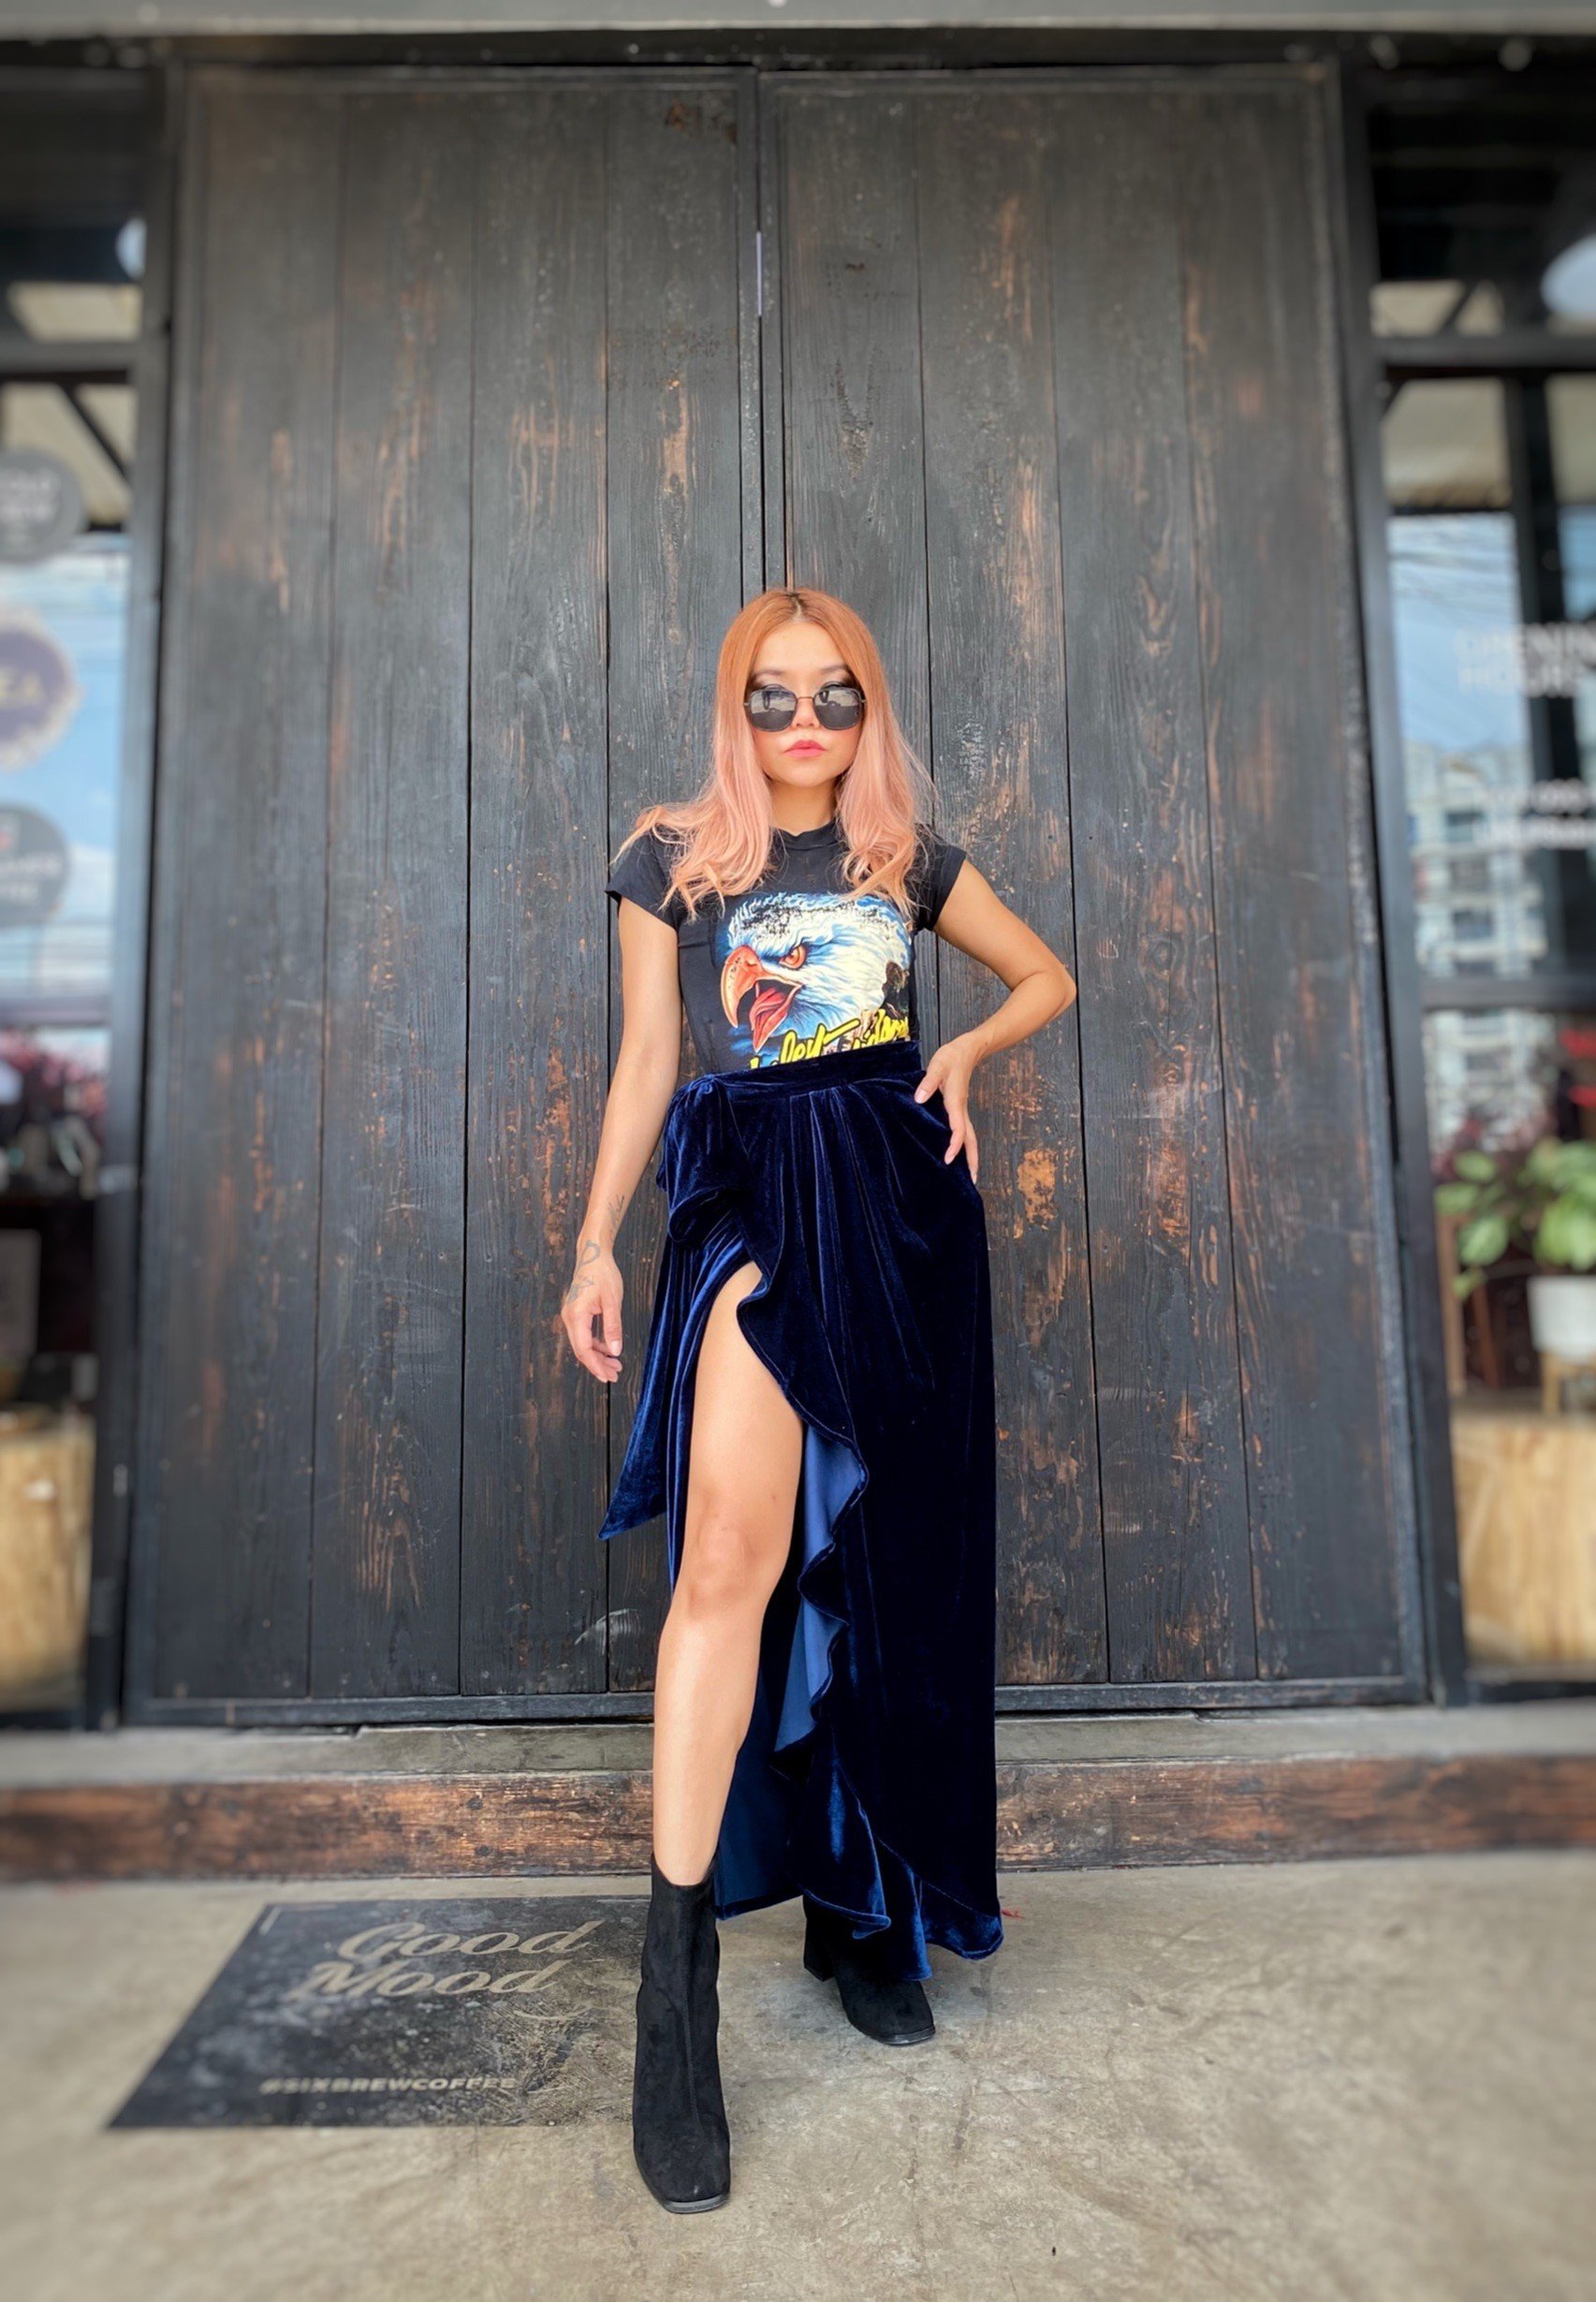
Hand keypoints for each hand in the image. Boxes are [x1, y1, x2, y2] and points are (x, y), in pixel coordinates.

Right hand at [560, 1236, 623, 1381]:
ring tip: (615, 1365)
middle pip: (581, 1350)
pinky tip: (608, 1349)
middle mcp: (569, 1318)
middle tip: (615, 1375)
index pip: (584, 1349)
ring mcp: (571, 1315)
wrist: (593, 1254)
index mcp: (576, 1316)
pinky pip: (583, 1335)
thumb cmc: (603, 1274)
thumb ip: (613, 1327)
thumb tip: (615, 1351)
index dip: (596, 1366)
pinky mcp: (576, 1313)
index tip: (608, 1376)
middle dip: (598, 1365)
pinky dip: (595, 1344)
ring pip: (582, 1344)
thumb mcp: (613, 1301)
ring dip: (598, 1356)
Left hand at [912, 1034, 981, 1182]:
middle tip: (974, 1179)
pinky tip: (958, 1151)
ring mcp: (962, 1110)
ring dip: (971, 1154)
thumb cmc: (951, 1057)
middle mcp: (962, 1110)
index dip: (955, 1145)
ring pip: (970, 1137)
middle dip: (972, 1159)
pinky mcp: (960, 1108)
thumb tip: (919, 1099)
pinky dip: (964, 1144)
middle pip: (971, 1139)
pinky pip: (964, 1131)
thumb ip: (928, 1082)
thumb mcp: (937, 1066)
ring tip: (970, 1173)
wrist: (967, 1050)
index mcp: (956, 1102)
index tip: (948, 1159)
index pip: (959, 1129)